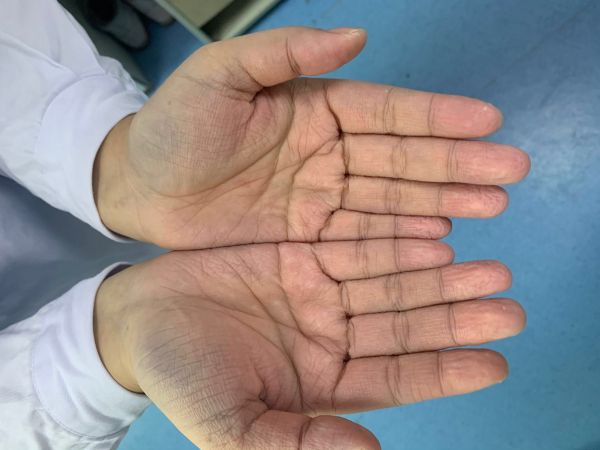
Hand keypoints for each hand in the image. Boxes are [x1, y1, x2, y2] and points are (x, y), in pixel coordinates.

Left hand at [94, 27, 529, 248]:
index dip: (436, 117)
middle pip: (401, 159)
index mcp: (316, 108)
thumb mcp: (221, 76)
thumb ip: (283, 53)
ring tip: (488, 206)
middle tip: (508, 173)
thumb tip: (356, 36)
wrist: (139, 189)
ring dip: (441, 202)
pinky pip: (363, 237)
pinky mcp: (308, 238)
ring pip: (391, 199)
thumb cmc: (175, 127)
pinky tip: (439, 239)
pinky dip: (401, 238)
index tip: (488, 122)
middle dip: (455, 164)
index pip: (387, 112)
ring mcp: (322, 198)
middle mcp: (330, 153)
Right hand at [95, 240, 524, 448]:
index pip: (398, 377)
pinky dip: (394, 239)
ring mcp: (320, 290)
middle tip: (506, 300)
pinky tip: (434, 232)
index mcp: (324, 382)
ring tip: (486, 266)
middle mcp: (332, 335)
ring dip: (438, 276)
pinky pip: (357, 243)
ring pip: (391, 281)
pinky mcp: (303, 252)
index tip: (495, 361)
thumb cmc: (180, 375)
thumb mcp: (230, 424)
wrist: (138, 318)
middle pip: (406, 323)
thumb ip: (293, 445)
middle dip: (455, 314)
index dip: (446, 369)